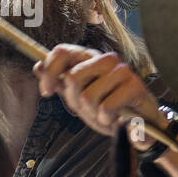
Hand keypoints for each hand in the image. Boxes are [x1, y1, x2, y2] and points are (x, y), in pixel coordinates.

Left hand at [33, 45, 167, 146]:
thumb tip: (37, 66)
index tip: (45, 92)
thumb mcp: (78, 96)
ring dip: (92, 113)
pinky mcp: (134, 86)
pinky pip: (106, 107)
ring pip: (88, 96)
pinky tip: (114, 120)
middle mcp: (106, 59)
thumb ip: (59, 82)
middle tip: (85, 109)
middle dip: (74, 101)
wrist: (140, 125)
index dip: (49, 71)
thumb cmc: (109, 108)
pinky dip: (106, 120)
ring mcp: (122, 71)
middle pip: (72, 77)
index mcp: (90, 58)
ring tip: (102, 115)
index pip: (63, 51)